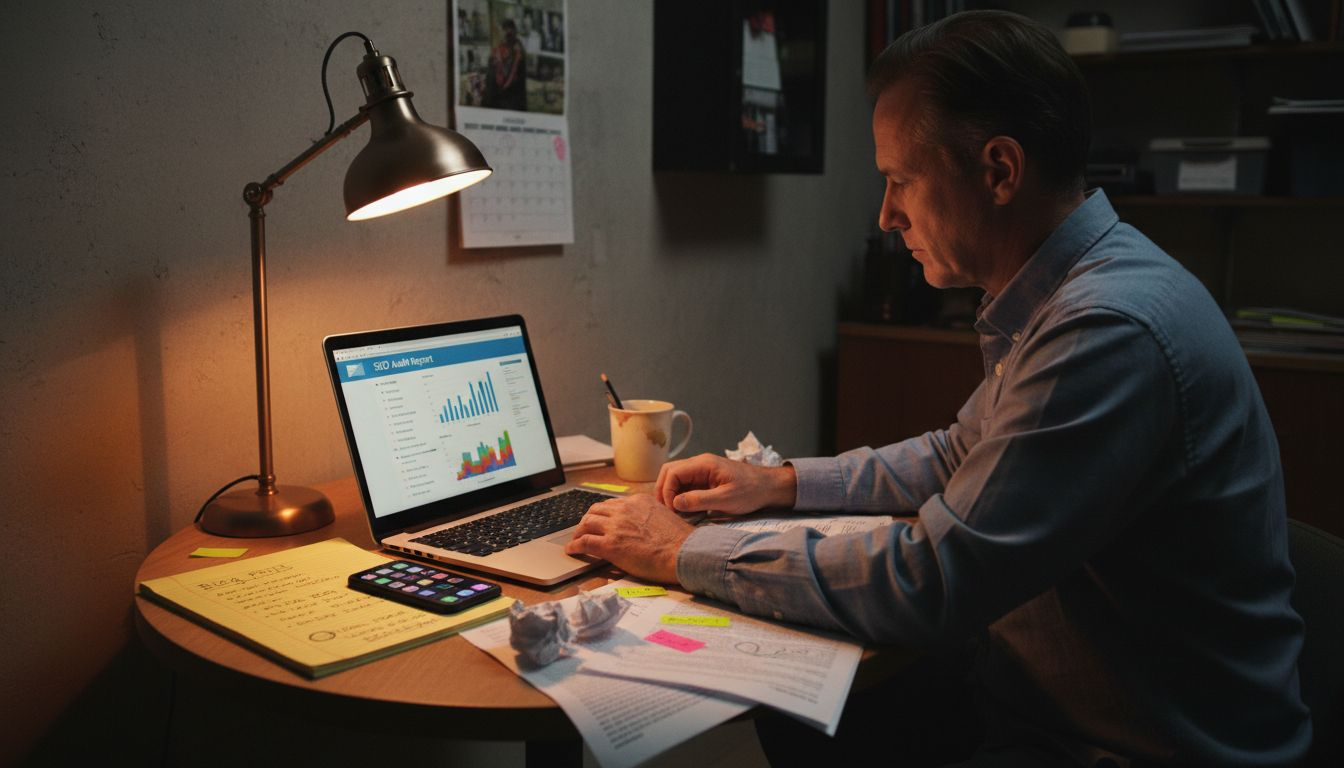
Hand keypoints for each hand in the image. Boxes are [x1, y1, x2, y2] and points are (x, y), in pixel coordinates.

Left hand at [565, 495, 692, 583]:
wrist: (683, 552)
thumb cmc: (679, 541)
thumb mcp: (664, 516)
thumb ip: (648, 516)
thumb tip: (643, 524)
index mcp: (638, 501)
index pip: (612, 503)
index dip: (603, 513)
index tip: (600, 520)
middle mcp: (624, 510)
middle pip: (596, 510)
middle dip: (588, 519)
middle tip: (585, 528)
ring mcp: (615, 526)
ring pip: (587, 523)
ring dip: (579, 531)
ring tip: (576, 539)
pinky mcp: (610, 545)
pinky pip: (584, 542)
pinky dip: (575, 546)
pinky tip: (572, 550)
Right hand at [655, 453, 796, 515]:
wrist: (769, 487)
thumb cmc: (751, 491)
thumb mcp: (726, 499)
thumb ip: (699, 500)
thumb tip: (675, 503)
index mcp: (703, 464)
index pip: (672, 472)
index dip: (667, 491)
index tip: (672, 509)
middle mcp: (699, 464)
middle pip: (669, 472)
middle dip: (664, 491)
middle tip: (667, 511)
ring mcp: (702, 471)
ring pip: (676, 479)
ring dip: (671, 494)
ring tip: (675, 512)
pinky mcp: (706, 480)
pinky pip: (686, 485)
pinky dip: (681, 497)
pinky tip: (686, 510)